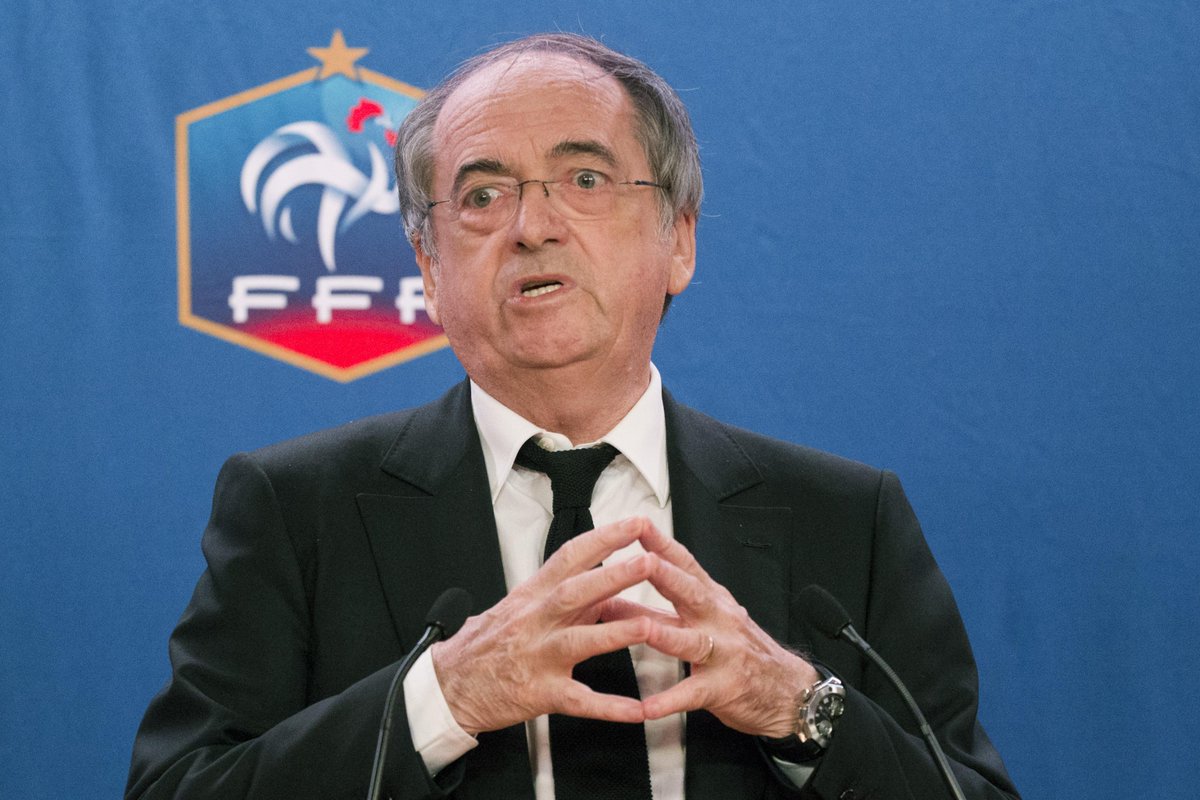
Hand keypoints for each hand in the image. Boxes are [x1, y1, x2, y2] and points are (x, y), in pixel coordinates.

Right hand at [430, 517, 658, 735]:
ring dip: (615, 633)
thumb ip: (559, 595)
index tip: (634, 525)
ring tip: (648, 626)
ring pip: (579, 641)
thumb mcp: (517, 607)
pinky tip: (636, 709)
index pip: (569, 558)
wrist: (447, 685)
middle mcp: (534, 622)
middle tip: (649, 562)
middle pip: (575, 593)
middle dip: (614, 577)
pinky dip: (608, 707)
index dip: (602, 539)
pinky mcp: (540, 694)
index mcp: (530, 596)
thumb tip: (602, 581)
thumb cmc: (483, 645)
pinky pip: (579, 701)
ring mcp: (537, 658)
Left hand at [623, 524, 820, 737]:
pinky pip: (693, 694)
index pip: (687, 564)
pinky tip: (646, 708)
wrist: (788, 690)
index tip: (637, 525)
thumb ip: (666, 603)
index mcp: (713, 599)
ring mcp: (723, 653)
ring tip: (641, 630)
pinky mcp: (723, 688)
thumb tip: (615, 590)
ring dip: (665, 635)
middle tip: (641, 562)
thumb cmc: (740, 649)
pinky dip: (669, 701)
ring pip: (691, 641)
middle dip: (666, 576)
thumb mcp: (710, 617)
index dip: (663, 543)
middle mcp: (719, 620)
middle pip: (691, 593)